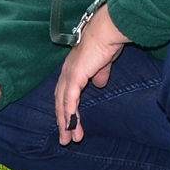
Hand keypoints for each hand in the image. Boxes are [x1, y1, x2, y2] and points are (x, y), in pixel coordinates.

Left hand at [54, 6, 127, 144]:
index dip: (68, 109)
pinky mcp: (74, 77)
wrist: (108, 30)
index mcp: (73, 68)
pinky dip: (69, 115)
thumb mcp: (104, 62)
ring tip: (69, 139)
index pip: (66, 93)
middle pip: (60, 101)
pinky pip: (69, 101)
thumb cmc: (108, 41)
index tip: (71, 125)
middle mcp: (67, 72)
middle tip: (66, 139)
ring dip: (65, 123)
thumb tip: (100, 84)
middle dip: (63, 121)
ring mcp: (69, 74)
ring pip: (63, 104)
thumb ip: (100, 74)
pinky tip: (70, 127)